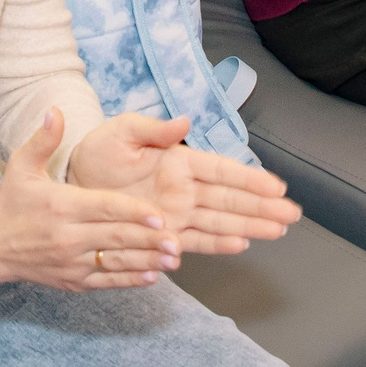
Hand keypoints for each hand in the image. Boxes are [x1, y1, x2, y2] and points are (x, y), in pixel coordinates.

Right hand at [0, 108, 176, 295]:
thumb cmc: (12, 202)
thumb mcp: (21, 165)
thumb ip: (43, 139)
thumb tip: (55, 110)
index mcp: (61, 205)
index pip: (104, 208)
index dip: (133, 212)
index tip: (159, 214)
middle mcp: (68, 236)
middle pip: (115, 238)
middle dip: (148, 239)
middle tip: (177, 239)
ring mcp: (71, 262)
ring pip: (115, 262)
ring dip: (147, 261)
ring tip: (174, 258)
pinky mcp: (73, 281)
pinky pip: (107, 282)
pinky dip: (130, 280)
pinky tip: (154, 275)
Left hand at [68, 113, 298, 257]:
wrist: (73, 184)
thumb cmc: (98, 153)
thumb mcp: (121, 132)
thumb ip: (151, 129)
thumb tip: (183, 122)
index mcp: (179, 161)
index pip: (222, 170)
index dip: (249, 178)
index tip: (276, 186)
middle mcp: (184, 189)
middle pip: (231, 198)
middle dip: (262, 206)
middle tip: (292, 214)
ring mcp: (177, 213)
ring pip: (222, 221)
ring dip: (250, 226)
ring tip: (279, 230)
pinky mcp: (165, 233)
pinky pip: (197, 240)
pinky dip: (218, 243)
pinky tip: (242, 244)